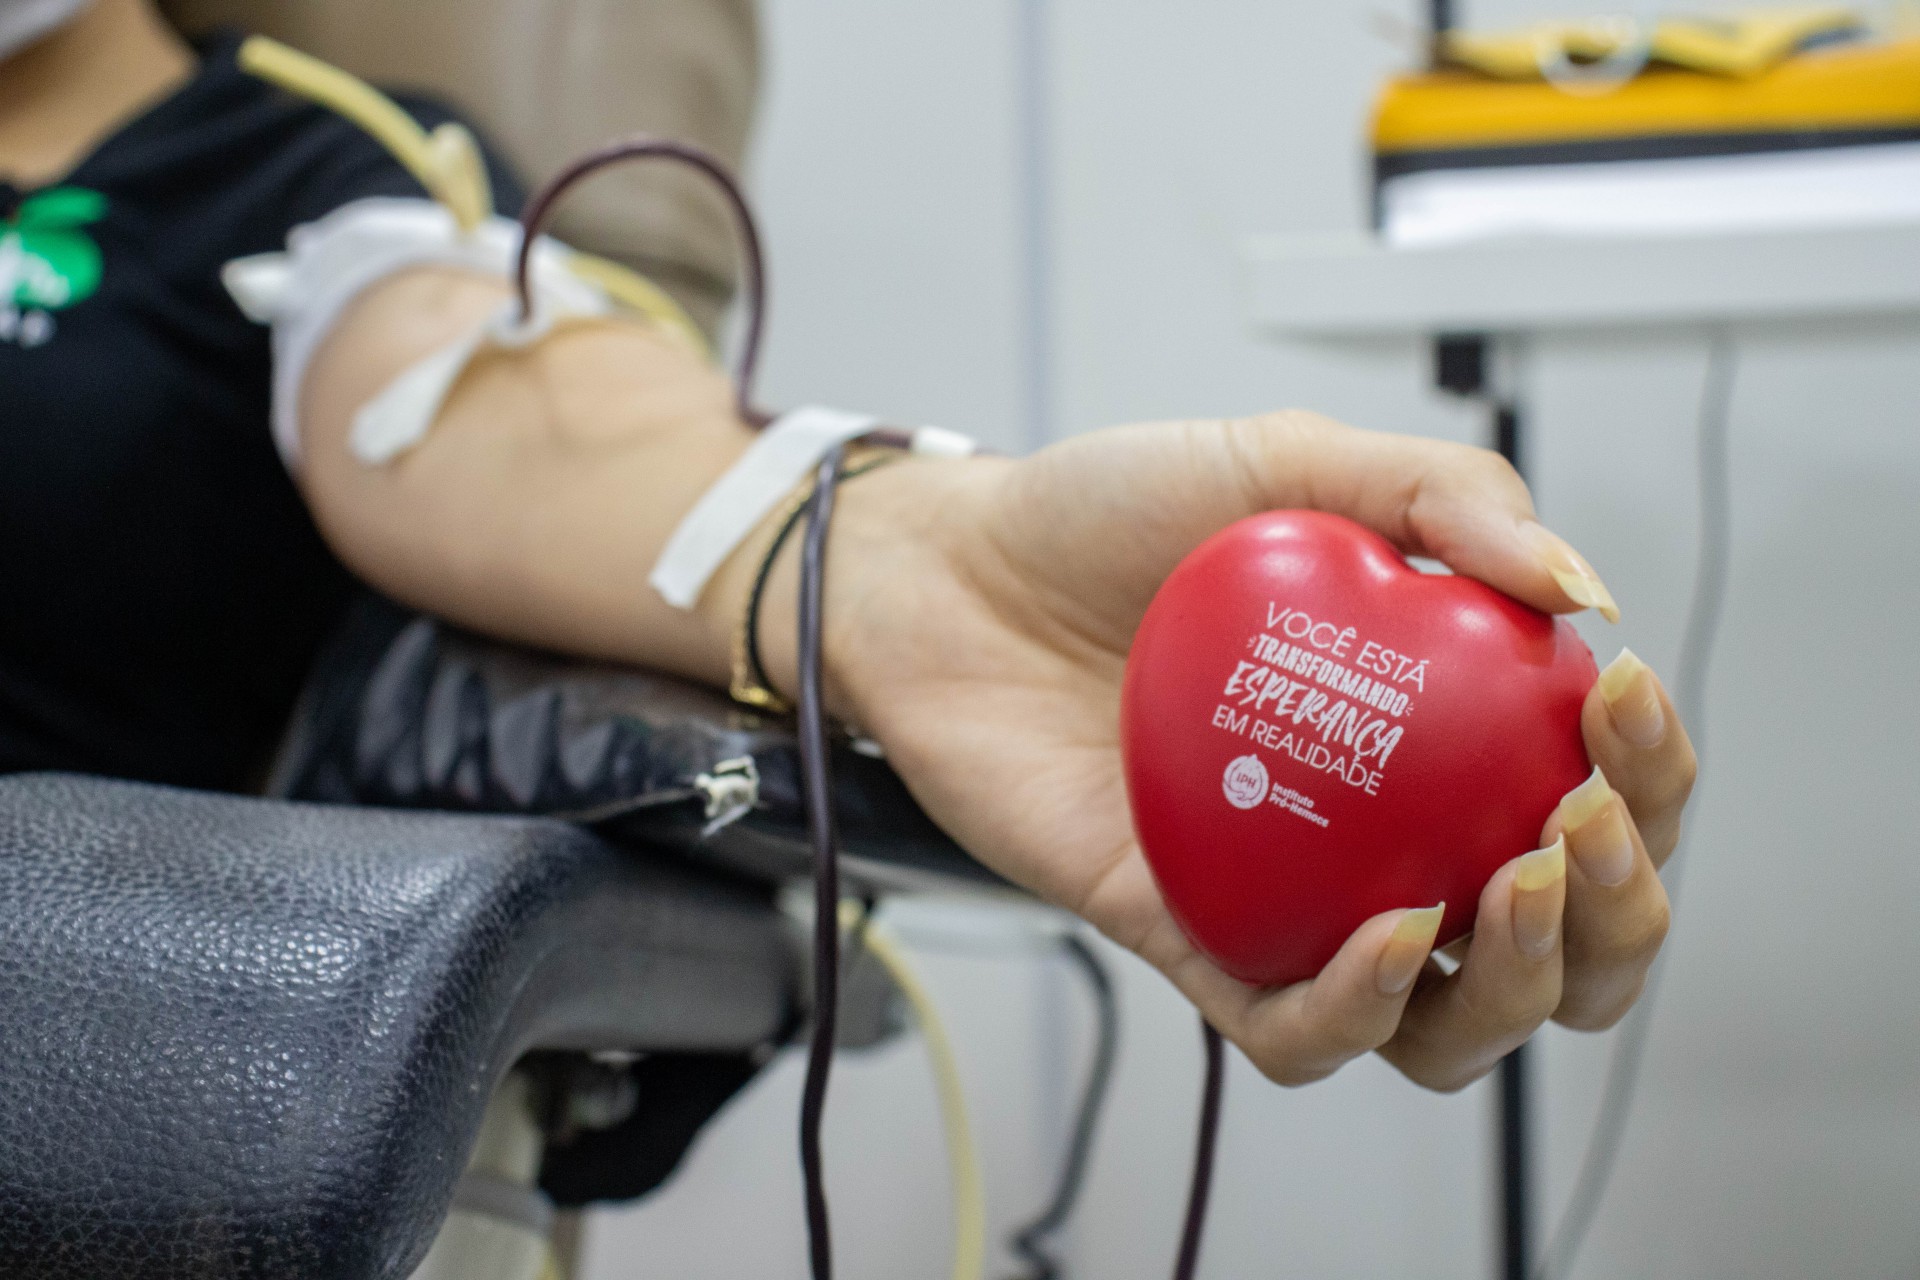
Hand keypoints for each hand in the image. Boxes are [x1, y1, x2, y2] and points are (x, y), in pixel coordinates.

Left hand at [797, 410, 1693, 1088]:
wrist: (948, 573)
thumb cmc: (1104, 518)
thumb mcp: (1284, 459)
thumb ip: (1437, 495)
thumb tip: (1581, 587)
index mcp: (1427, 725)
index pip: (1592, 786)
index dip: (1651, 771)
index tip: (1617, 700)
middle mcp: (1376, 828)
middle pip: (1556, 935)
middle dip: (1619, 910)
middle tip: (1578, 823)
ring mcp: (1289, 897)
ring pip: (1450, 1020)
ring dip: (1519, 983)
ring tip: (1505, 885)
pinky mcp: (1188, 942)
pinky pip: (1291, 1030)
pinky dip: (1358, 1008)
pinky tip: (1387, 935)